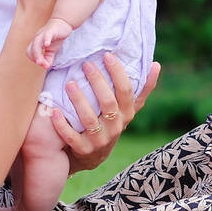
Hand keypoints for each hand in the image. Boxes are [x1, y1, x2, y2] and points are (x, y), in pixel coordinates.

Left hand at [27, 17, 73, 68]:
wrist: (63, 23)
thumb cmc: (56, 37)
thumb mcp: (52, 50)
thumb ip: (49, 58)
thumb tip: (46, 67)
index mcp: (36, 43)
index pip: (30, 53)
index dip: (34, 59)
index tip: (42, 64)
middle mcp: (37, 38)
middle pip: (31, 49)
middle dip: (35, 58)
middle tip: (41, 65)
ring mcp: (43, 34)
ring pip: (36, 43)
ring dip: (38, 53)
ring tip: (42, 62)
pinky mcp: (51, 31)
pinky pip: (46, 35)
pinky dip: (46, 40)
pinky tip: (47, 45)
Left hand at [49, 53, 161, 173]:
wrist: (94, 155)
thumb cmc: (111, 122)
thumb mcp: (127, 108)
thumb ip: (141, 88)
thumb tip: (156, 64)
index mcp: (127, 114)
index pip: (126, 91)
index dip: (118, 73)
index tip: (107, 56)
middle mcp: (116, 127)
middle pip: (108, 103)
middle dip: (98, 83)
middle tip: (86, 65)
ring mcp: (99, 140)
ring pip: (89, 120)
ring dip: (79, 101)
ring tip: (70, 84)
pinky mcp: (83, 149)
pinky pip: (72, 137)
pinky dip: (62, 125)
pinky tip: (54, 111)